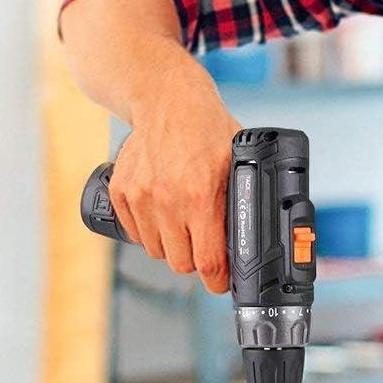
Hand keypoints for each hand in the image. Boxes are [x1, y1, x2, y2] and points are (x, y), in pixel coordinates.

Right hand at [106, 66, 241, 294]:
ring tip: (183, 225)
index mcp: (201, 194)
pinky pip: (134, 233)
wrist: (167, 100)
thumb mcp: (238, 161)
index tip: (222, 282)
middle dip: (196, 260)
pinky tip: (162, 215)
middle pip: (180, 263)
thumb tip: (262, 234)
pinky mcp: (121, 192)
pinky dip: (148, 232)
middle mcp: (167, 199)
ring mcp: (140, 196)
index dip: (218, 279)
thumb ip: (244, 197)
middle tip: (204, 246)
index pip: (207, 261)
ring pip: (156, 251)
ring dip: (171, 246)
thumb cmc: (207, 129)